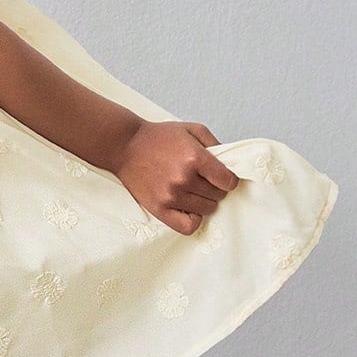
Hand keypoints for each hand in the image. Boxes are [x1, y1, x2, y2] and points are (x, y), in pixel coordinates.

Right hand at [113, 119, 240, 234]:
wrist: (125, 146)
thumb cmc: (158, 137)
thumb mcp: (191, 129)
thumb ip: (215, 144)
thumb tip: (230, 164)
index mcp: (195, 158)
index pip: (228, 181)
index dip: (228, 179)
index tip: (222, 177)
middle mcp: (184, 179)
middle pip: (218, 195)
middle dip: (215, 188)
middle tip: (204, 181)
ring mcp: (171, 196)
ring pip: (207, 210)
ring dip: (205, 201)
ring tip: (194, 192)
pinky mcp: (159, 208)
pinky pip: (187, 226)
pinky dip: (193, 220)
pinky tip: (189, 209)